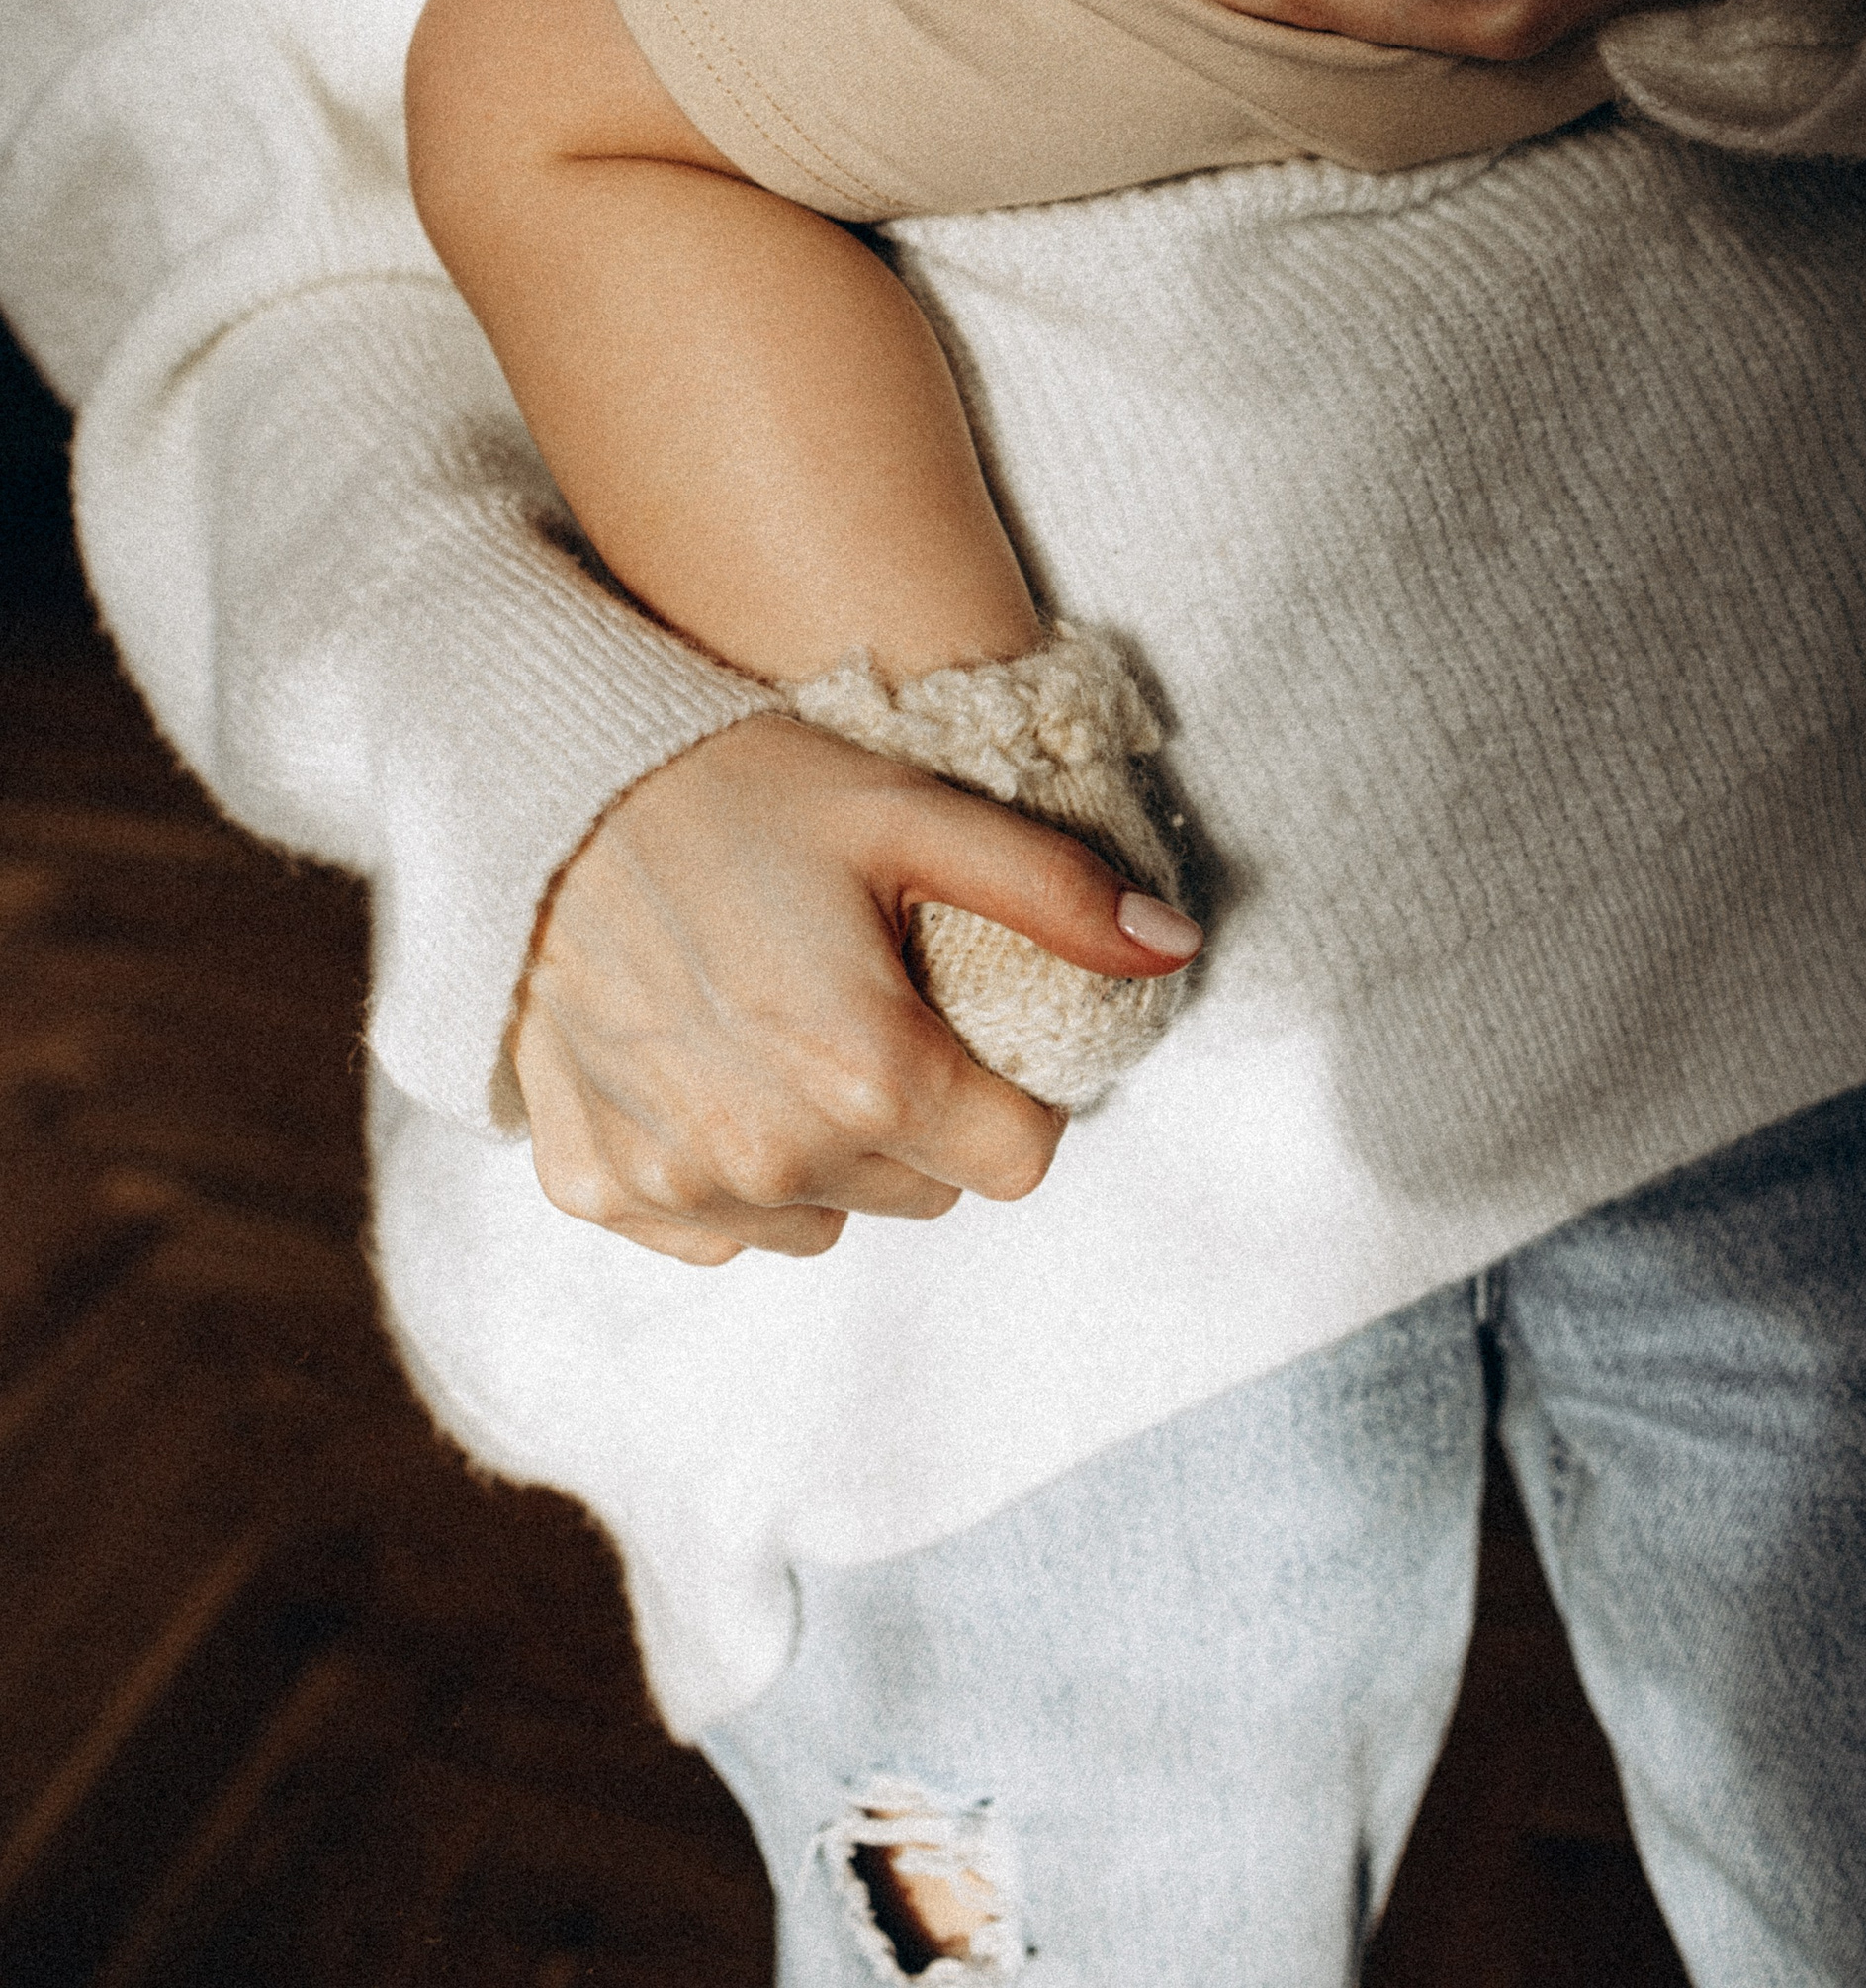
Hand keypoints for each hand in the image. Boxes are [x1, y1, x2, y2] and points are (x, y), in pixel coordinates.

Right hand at [510, 713, 1198, 1264]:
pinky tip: (701, 1062)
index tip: (957, 1017)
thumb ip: (1053, 893)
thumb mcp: (912, 812)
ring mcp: (676, 1184)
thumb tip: (1175, 949)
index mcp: (869, 1074)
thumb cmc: (741, 784)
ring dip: (822, 1147)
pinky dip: (724, 1169)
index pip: (1018, 1159)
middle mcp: (773, 1157)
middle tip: (859, 997)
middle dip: (915, 1111)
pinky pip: (715, 1230)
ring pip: (823, 1217)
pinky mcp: (599, 1187)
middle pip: (923, 1189)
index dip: (1006, 1087)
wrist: (543, 781)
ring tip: (776, 1022)